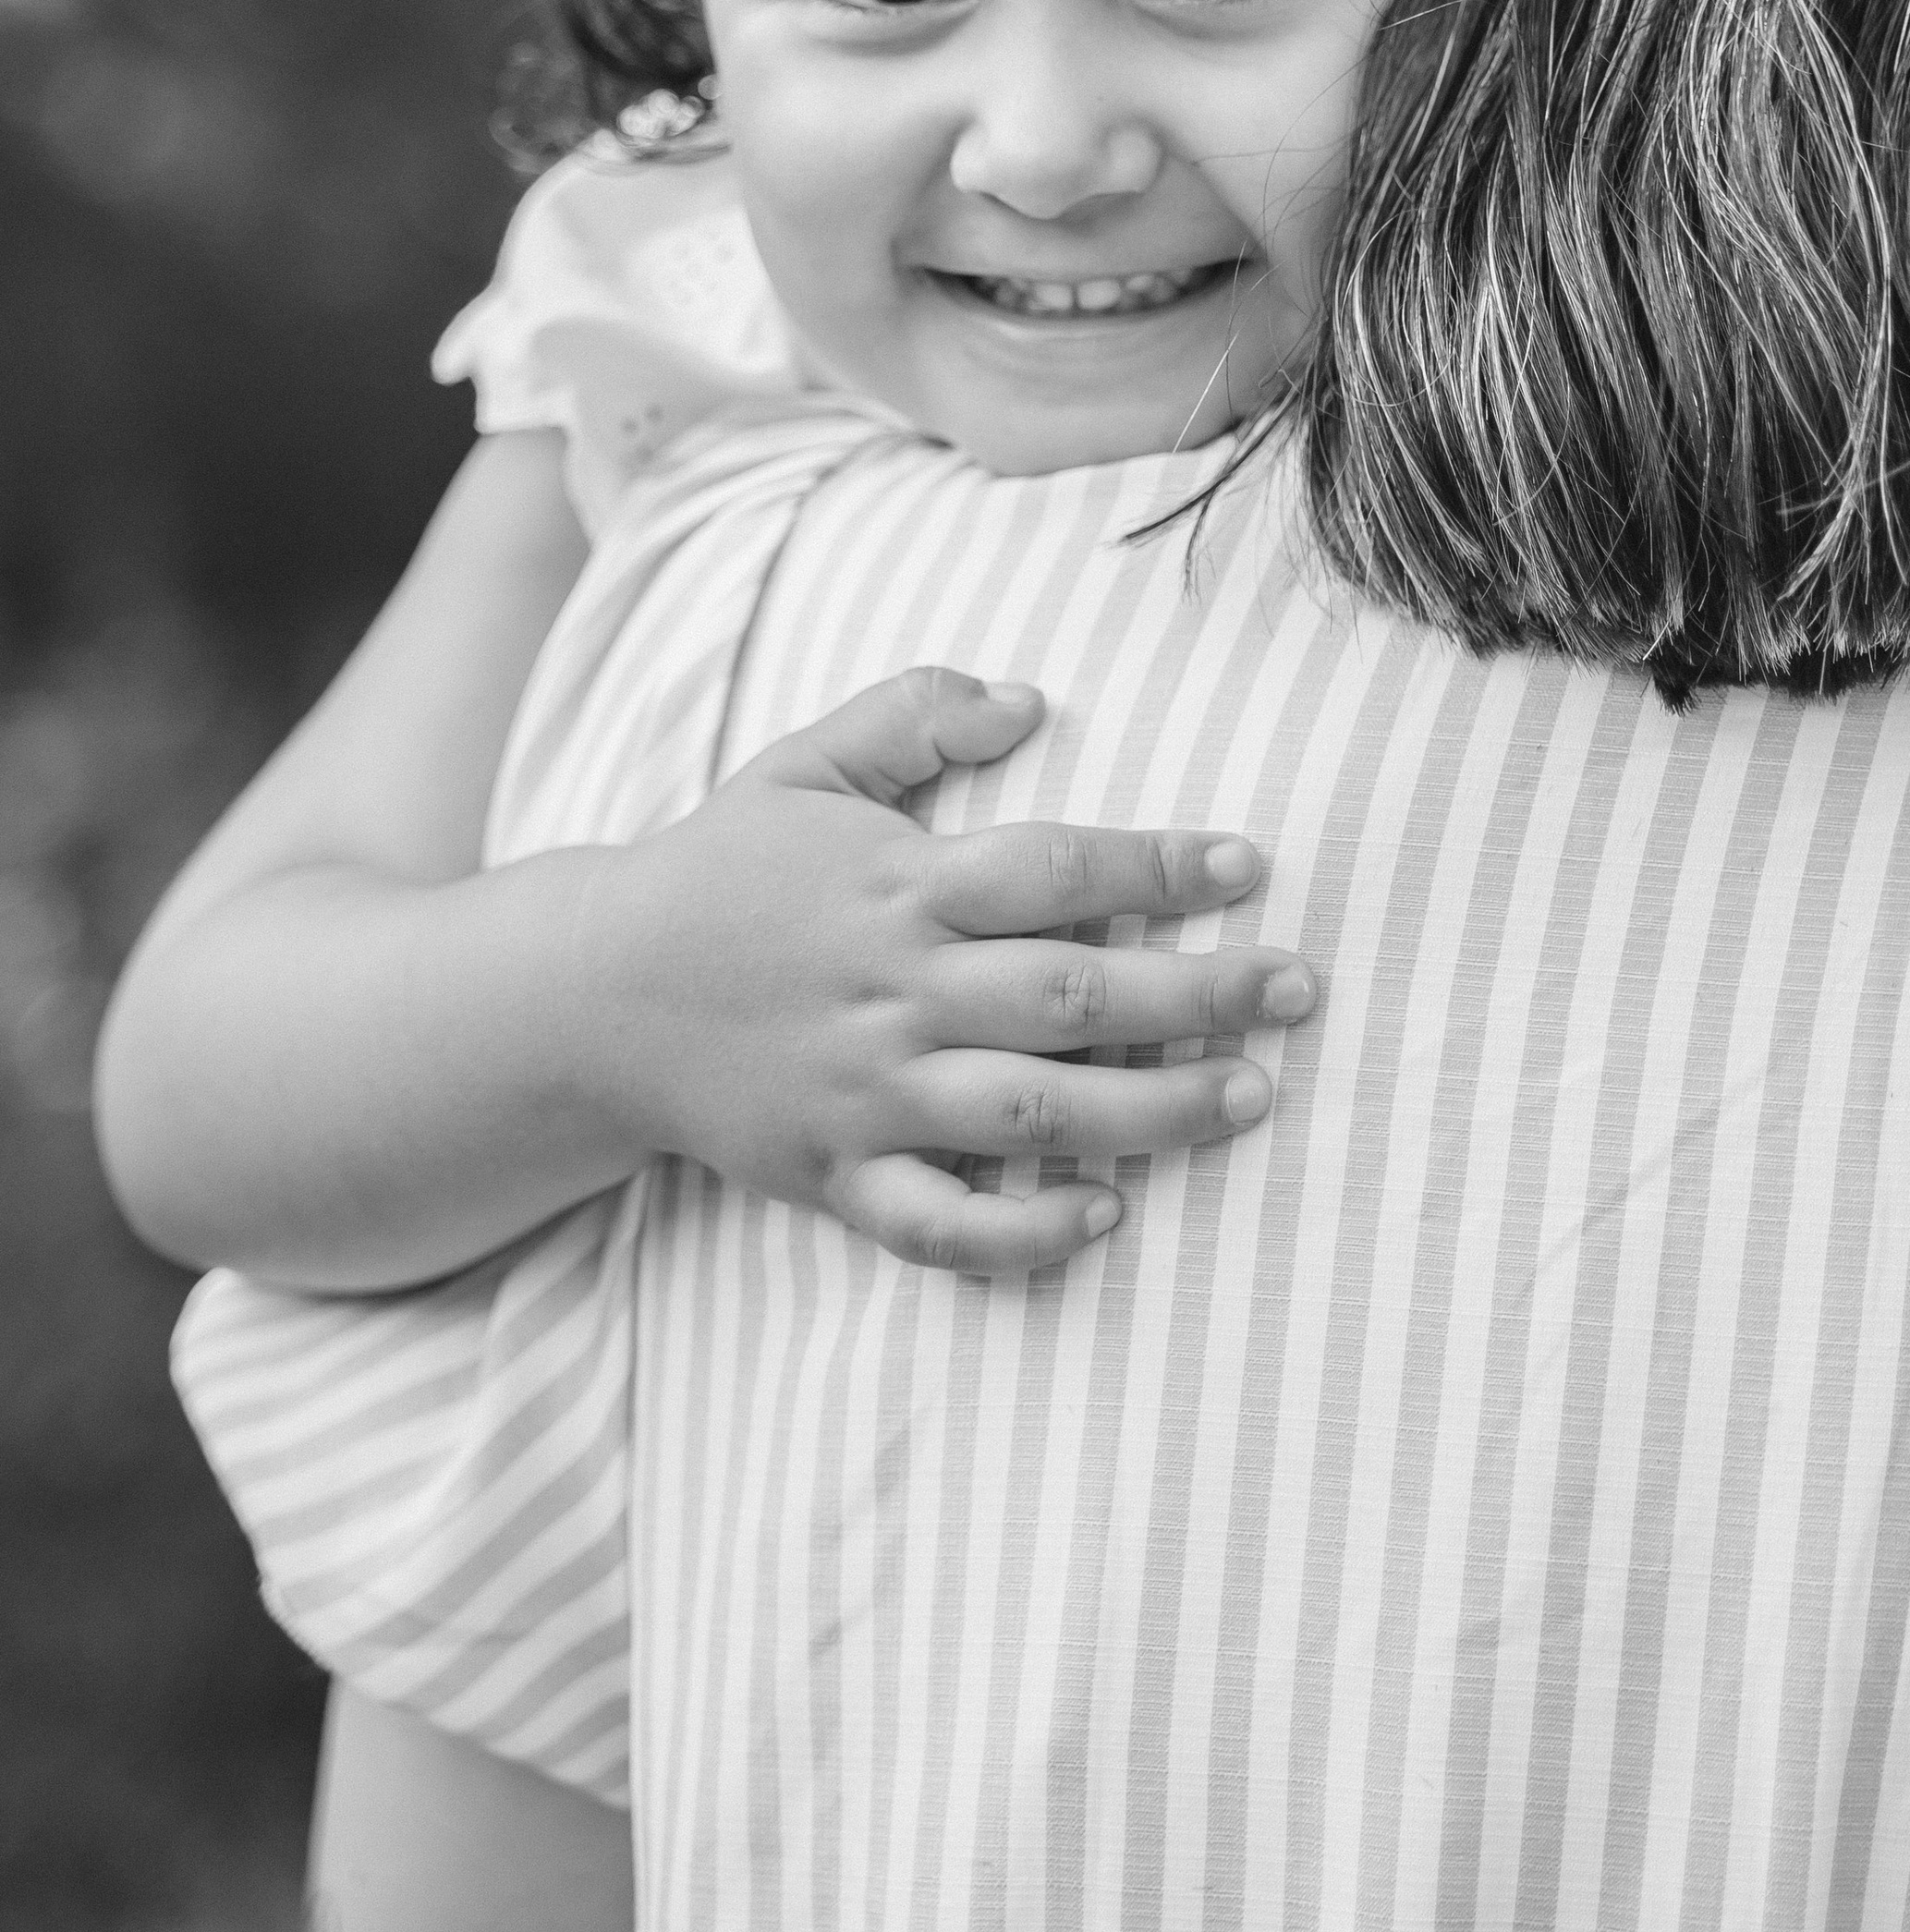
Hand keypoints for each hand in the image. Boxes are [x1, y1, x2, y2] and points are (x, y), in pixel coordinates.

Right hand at [575, 667, 1313, 1275]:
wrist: (588, 995)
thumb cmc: (721, 870)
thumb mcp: (804, 765)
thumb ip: (910, 715)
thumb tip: (1027, 696)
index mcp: (897, 886)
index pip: (1050, 870)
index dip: (1156, 866)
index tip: (1248, 865)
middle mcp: (893, 993)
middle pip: (1070, 996)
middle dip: (1197, 994)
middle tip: (1299, 991)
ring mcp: (866, 1095)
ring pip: (1032, 1113)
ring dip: (1151, 1111)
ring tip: (1250, 1099)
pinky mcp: (835, 1177)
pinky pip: (940, 1224)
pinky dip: (1023, 1234)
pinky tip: (1107, 1220)